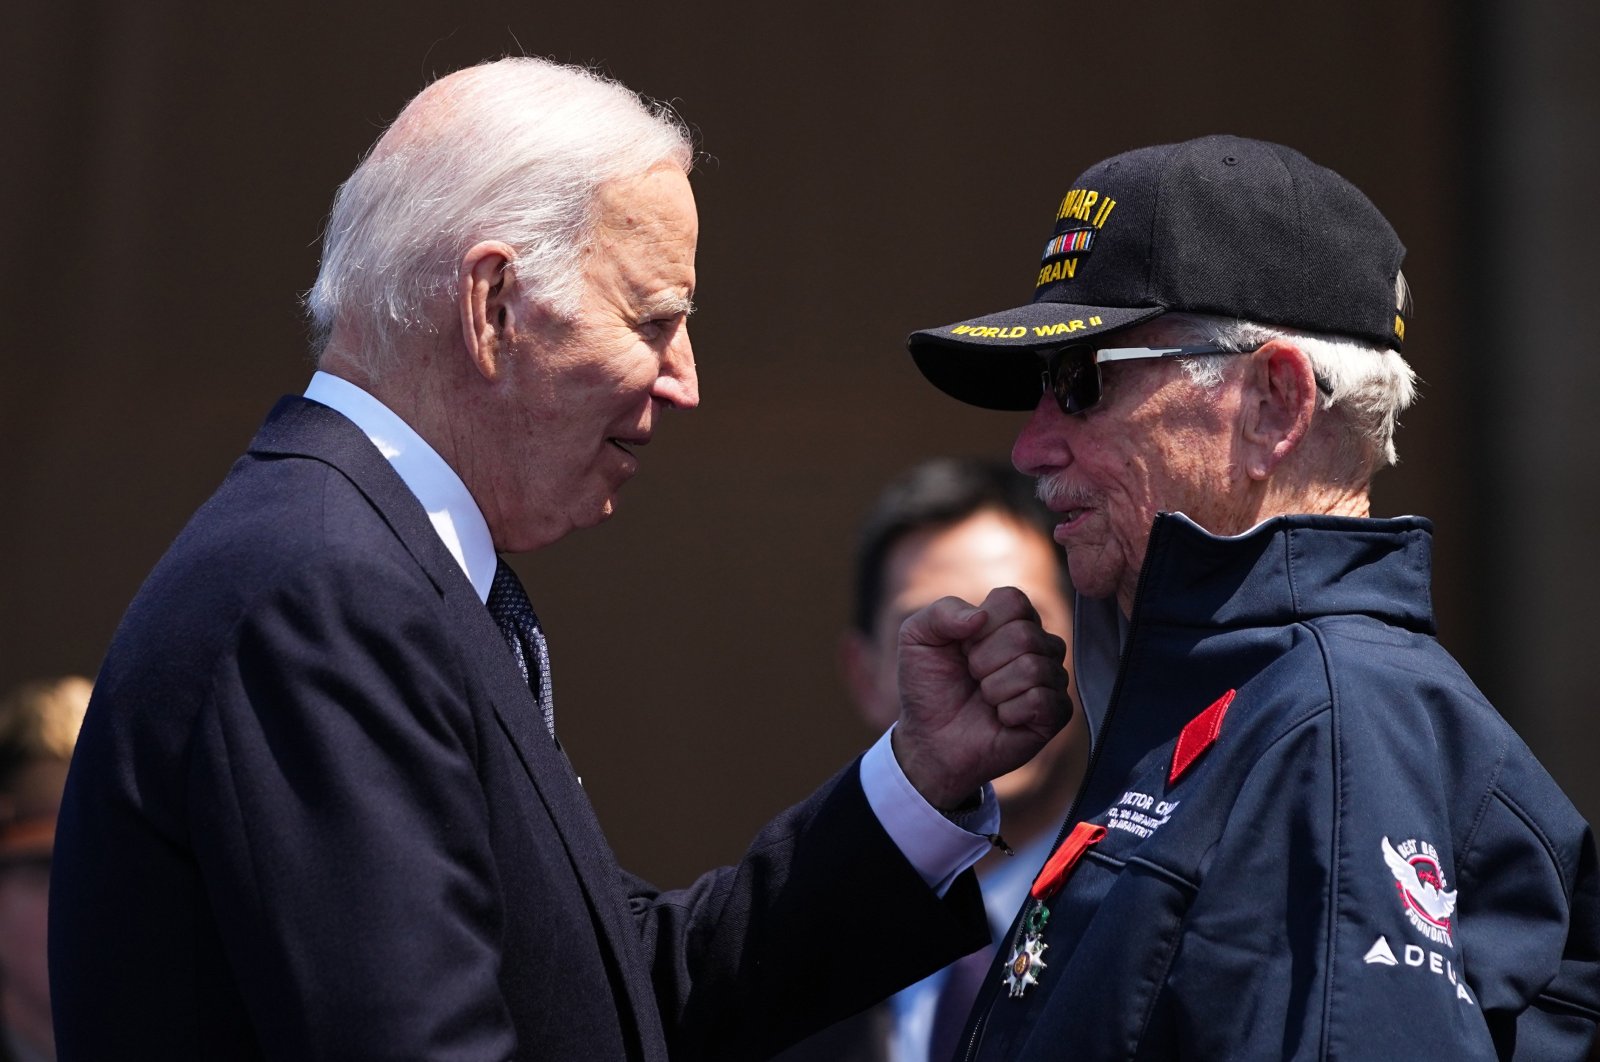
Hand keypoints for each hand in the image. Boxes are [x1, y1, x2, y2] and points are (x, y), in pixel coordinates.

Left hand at [891, 586, 1070, 809]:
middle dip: (982, 661)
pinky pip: (1039, 700)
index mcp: (1012, 619)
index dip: (980, 626)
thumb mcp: (917, 638)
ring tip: (985, 698)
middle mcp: (1039, 644)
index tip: (963, 647)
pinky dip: (1008, 712)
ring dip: (993, 688)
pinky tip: (1001, 718)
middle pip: (1024, 634)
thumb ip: (941, 613)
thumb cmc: (929, 685)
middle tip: (972, 677)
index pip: (1013, 600)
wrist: (930, 738)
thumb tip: (980, 617)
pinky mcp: (1057, 713)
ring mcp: (1052, 678)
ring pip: (1032, 667)